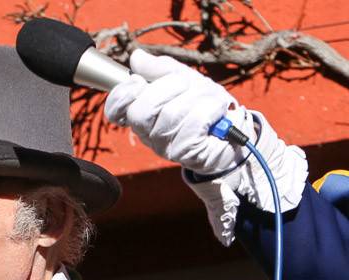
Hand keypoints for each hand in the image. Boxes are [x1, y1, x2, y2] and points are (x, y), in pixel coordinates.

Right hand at [104, 49, 249, 176]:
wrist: (233, 129)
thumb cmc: (204, 105)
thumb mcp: (184, 79)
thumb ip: (161, 69)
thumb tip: (136, 57)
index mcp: (141, 116)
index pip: (115, 110)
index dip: (123, 93)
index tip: (140, 81)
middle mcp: (147, 134)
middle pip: (140, 112)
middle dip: (167, 88)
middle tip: (184, 87)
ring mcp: (165, 146)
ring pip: (172, 113)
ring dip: (196, 97)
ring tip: (206, 101)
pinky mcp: (186, 152)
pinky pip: (195, 121)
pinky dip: (211, 108)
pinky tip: (215, 112)